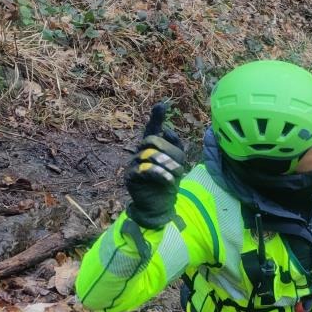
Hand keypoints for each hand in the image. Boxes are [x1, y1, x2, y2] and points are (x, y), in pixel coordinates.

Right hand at [124, 103, 185, 228]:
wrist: (158, 206)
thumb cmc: (167, 183)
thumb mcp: (177, 165)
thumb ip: (175, 147)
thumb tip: (168, 131)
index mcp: (152, 148)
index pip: (152, 129)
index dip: (156, 117)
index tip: (162, 105)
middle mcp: (140, 152)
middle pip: (153, 140)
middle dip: (169, 152)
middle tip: (179, 168)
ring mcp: (134, 163)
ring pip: (150, 154)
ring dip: (167, 165)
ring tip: (174, 177)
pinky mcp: (132, 176)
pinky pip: (146, 169)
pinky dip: (160, 174)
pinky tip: (169, 181)